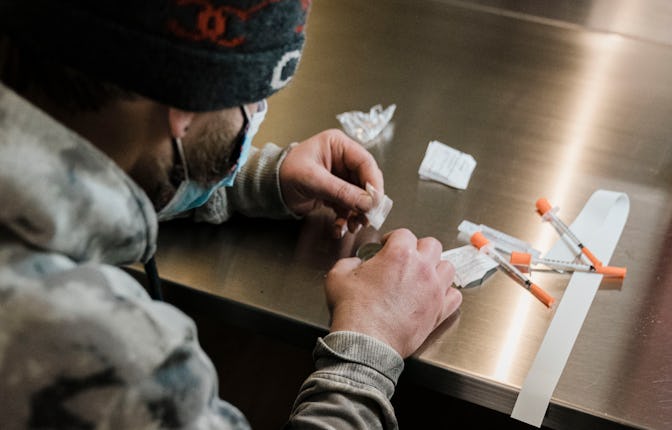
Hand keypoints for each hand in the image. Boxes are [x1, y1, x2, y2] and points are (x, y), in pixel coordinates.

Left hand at [279, 129, 383, 234]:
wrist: (269, 188)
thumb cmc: (285, 173)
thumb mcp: (314, 180)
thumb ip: (341, 191)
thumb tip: (367, 202)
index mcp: (338, 146)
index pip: (365, 162)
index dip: (373, 182)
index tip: (375, 201)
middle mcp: (342, 160)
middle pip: (366, 181)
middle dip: (367, 202)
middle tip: (368, 217)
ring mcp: (340, 177)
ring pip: (359, 196)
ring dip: (358, 213)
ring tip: (354, 225)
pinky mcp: (336, 192)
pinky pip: (348, 206)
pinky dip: (346, 219)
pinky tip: (340, 227)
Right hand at [325, 229, 462, 357]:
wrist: (366, 340)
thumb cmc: (354, 309)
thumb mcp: (338, 276)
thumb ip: (349, 262)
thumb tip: (356, 263)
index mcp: (399, 254)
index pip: (404, 234)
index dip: (393, 238)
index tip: (387, 245)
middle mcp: (422, 268)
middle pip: (432, 245)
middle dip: (418, 248)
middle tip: (407, 258)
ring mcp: (434, 289)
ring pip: (448, 267)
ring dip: (436, 268)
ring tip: (424, 275)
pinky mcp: (439, 310)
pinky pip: (454, 296)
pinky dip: (447, 294)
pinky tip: (435, 296)